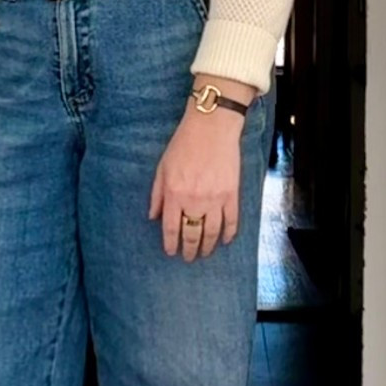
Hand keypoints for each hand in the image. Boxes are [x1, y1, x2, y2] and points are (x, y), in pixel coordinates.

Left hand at [149, 110, 243, 260]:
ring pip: (211, 232)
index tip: (171, 252)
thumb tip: (153, 217)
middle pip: (192, 234)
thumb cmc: (184, 144)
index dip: (171, 244)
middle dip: (189, 249)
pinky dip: (229, 233)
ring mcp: (215, 199)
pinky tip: (225, 240)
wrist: (211, 128)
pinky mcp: (231, 194)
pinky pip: (231, 220)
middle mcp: (194, 200)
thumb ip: (157, 194)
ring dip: (208, 246)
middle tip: (189, 257)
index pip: (171, 228)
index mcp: (174, 194)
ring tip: (205, 253)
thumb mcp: (162, 168)